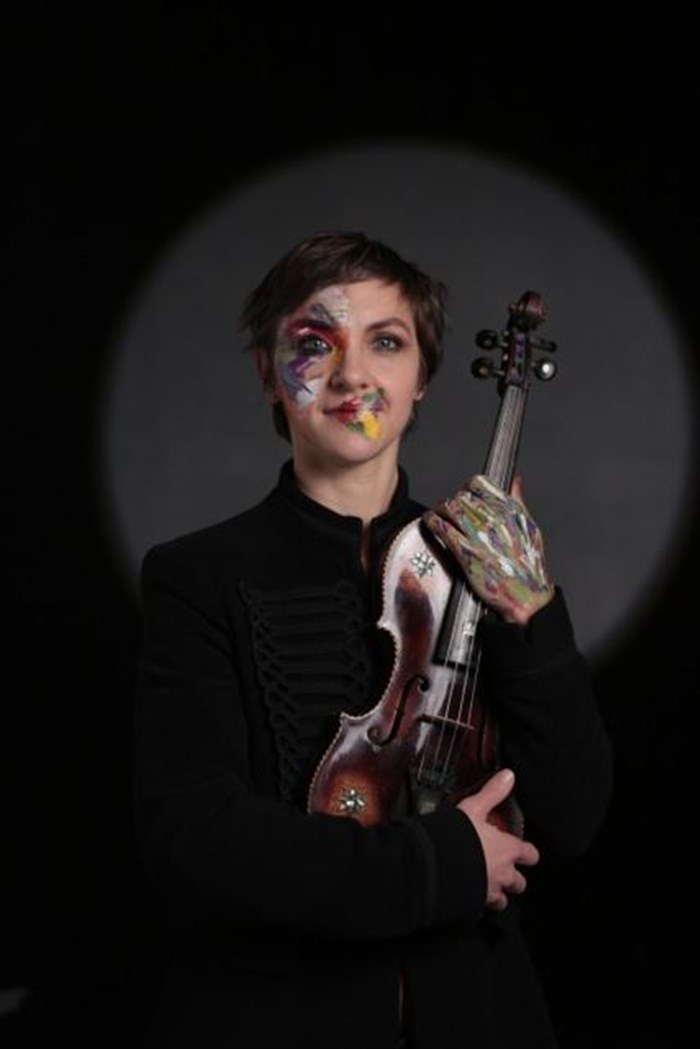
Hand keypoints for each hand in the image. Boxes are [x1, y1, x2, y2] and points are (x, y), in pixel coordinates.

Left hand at [422, 474, 553, 623]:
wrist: (527, 596)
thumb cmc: (529, 566)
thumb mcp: (530, 528)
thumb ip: (519, 502)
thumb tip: (515, 482)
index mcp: (510, 511)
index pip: (480, 483)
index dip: (468, 488)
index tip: (465, 494)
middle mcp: (493, 519)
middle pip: (461, 495)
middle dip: (452, 501)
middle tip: (448, 508)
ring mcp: (478, 535)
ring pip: (449, 507)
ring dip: (439, 509)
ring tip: (437, 514)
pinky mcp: (465, 552)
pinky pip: (441, 527)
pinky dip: (432, 522)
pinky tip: (430, 522)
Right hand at [457, 768, 538, 911]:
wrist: (437, 866)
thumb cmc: (458, 836)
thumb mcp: (474, 807)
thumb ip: (492, 792)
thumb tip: (509, 775)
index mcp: (508, 850)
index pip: (530, 855)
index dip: (528, 853)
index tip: (524, 851)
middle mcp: (504, 874)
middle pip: (520, 883)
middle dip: (515, 879)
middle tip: (505, 871)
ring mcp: (489, 892)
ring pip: (503, 901)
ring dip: (499, 894)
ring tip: (489, 887)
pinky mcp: (474, 905)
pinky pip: (482, 908)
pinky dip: (479, 902)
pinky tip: (470, 895)